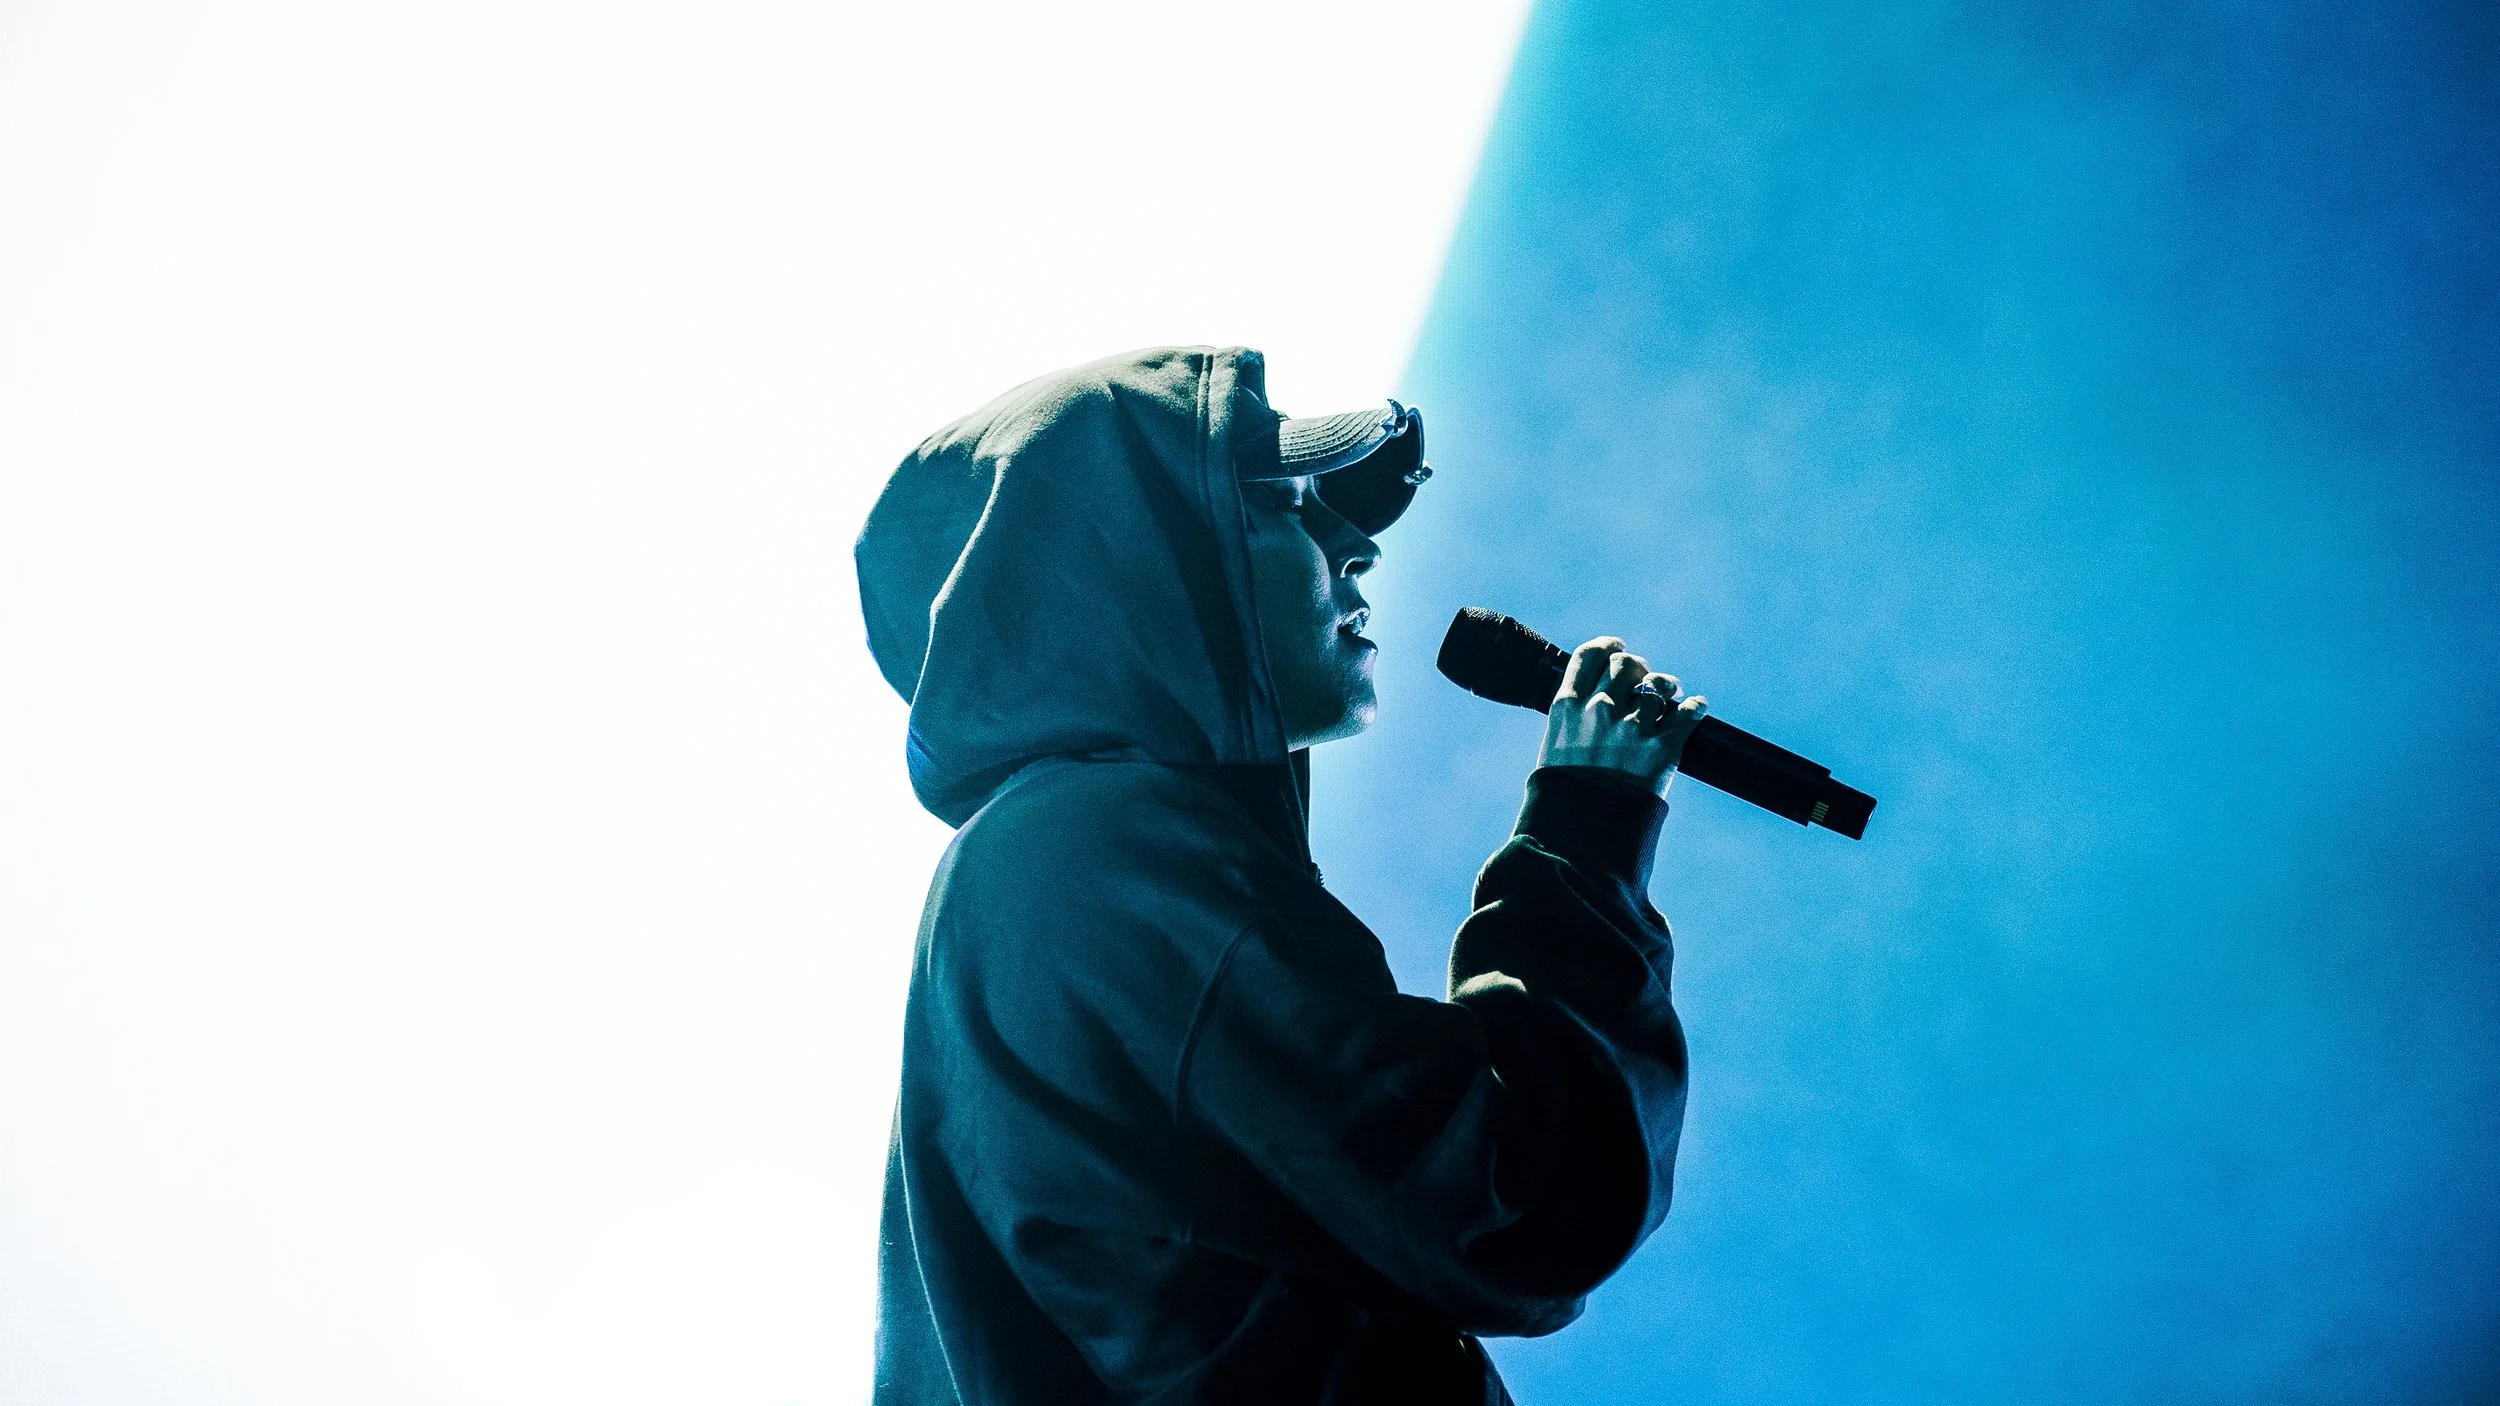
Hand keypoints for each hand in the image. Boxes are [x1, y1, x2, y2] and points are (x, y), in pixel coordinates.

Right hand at [1537, 637, 1707, 795]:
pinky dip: (1696, 707)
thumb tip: (1588, 706)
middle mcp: (1599, 709)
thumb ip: (1571, 722)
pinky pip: (1688, 713)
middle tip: (1645, 676)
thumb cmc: (1563, 797)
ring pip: (1659, 685)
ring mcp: (1631, 728)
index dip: (1607, 646)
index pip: (1589, 656)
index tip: (1617, 646)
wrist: (1582, 833)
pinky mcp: (1661, 749)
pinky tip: (1698, 706)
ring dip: (1668, 685)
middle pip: (1626, 665)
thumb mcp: (1553, 749)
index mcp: (1567, 707)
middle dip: (1639, 667)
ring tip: (1672, 691)